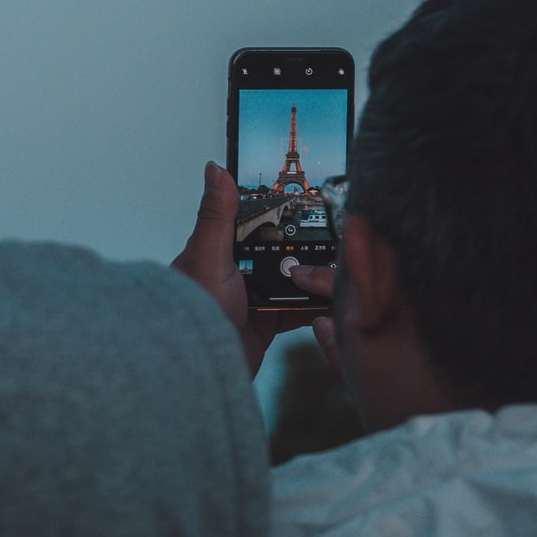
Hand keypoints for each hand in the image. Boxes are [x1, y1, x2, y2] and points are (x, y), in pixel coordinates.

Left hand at [170, 162, 330, 375]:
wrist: (197, 367)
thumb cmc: (195, 310)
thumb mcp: (208, 255)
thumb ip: (217, 215)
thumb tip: (216, 169)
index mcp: (217, 250)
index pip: (251, 222)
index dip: (277, 213)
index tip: (307, 200)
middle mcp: (234, 272)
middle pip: (276, 251)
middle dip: (303, 247)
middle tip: (336, 234)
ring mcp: (251, 299)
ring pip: (291, 280)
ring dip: (312, 275)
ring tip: (341, 263)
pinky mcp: (265, 325)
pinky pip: (296, 310)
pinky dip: (314, 306)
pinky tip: (333, 297)